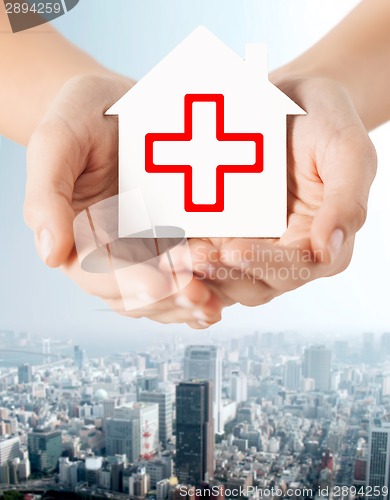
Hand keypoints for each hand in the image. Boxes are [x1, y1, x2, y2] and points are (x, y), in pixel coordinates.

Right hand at [24, 74, 222, 327]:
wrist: (118, 104)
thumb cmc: (82, 117)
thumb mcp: (57, 142)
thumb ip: (46, 196)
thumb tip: (50, 253)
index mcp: (78, 236)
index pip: (98, 273)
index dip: (129, 283)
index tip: (160, 284)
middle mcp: (111, 251)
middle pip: (136, 294)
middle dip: (167, 297)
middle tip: (200, 294)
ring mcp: (144, 249)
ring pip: (162, 295)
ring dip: (187, 303)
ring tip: (214, 302)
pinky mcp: (173, 240)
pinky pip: (185, 275)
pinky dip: (201, 290)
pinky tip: (221, 297)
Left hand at [184, 77, 376, 306]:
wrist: (285, 98)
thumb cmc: (323, 121)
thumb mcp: (347, 152)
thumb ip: (347, 202)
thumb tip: (329, 250)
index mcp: (317, 242)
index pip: (294, 269)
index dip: (265, 266)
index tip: (235, 251)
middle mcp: (282, 252)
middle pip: (254, 284)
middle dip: (224, 275)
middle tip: (196, 257)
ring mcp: (248, 244)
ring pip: (224, 278)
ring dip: (200, 275)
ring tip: (176, 256)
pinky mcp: (219, 233)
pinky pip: (201, 255)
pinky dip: (184, 259)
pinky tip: (165, 249)